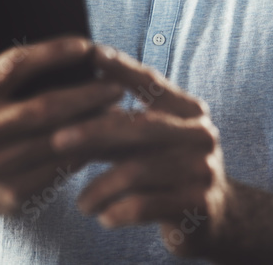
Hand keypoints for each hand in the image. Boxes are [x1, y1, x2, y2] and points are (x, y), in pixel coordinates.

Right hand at [0, 33, 125, 219]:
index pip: (15, 65)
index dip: (53, 52)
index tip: (86, 46)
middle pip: (44, 107)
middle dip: (87, 93)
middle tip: (117, 84)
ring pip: (58, 139)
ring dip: (94, 122)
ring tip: (116, 108)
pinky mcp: (15, 193)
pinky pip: (62, 167)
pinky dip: (87, 149)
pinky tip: (103, 136)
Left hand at [53, 46, 231, 256]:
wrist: (216, 219)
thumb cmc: (169, 173)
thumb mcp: (149, 145)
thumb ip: (120, 125)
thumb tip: (71, 101)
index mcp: (189, 112)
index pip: (152, 83)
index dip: (122, 68)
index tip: (91, 53)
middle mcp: (200, 135)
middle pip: (140, 126)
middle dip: (94, 131)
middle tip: (56, 140)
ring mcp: (203, 169)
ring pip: (136, 171)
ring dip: (99, 189)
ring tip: (82, 203)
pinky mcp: (197, 204)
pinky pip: (142, 206)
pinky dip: (115, 212)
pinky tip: (104, 217)